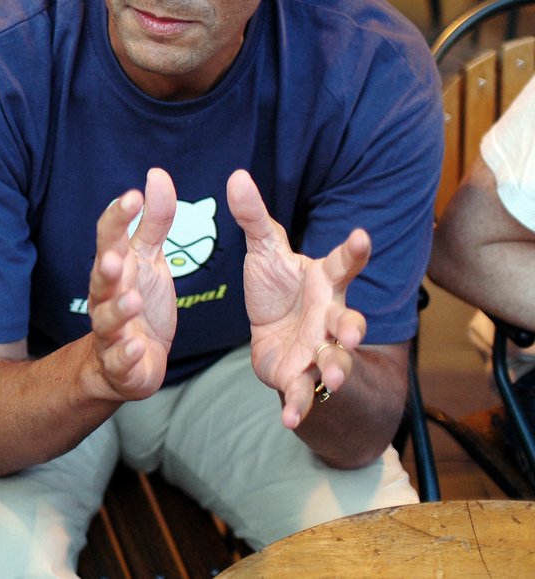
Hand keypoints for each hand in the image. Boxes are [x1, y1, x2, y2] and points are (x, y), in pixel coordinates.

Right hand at [87, 167, 177, 400]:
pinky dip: (127, 354)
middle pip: (101, 279)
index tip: (132, 196)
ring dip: (118, 310)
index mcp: (114, 268)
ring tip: (132, 300)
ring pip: (108, 320)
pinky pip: (121, 359)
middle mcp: (106, 297)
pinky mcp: (122, 363)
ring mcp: (112, 331)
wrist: (131, 362)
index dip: (118, 218)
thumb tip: (157, 175)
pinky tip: (138, 346)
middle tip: (116, 255)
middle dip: (106, 267)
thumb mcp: (150, 259)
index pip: (110, 239)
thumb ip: (155, 220)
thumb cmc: (140, 303)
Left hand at [227, 169, 367, 428]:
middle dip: (352, 326)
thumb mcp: (264, 252)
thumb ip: (253, 218)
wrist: (276, 336)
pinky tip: (290, 420)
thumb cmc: (277, 289)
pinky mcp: (301, 376)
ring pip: (334, 360)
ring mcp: (320, 349)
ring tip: (329, 378)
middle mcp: (330, 316)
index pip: (342, 264)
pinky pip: (303, 393)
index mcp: (323, 281)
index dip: (353, 251)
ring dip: (334, 369)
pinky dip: (299, 407)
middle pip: (348, 319)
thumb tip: (235, 175)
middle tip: (350, 330)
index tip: (361, 236)